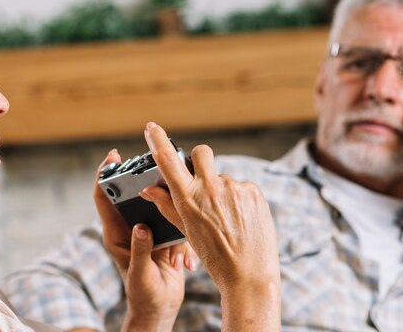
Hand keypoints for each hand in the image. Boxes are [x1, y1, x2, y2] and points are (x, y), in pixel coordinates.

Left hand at [93, 150, 196, 330]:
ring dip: (171, 215)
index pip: (104, 198)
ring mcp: (149, 231)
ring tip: (177, 238)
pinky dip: (183, 241)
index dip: (105, 175)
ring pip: (159, 206)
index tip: (113, 156)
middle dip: (146, 183)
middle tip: (159, 170)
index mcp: (116, 234)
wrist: (160, 310)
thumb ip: (140, 250)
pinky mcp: (166, 236)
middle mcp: (131, 228)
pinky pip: (176, 224)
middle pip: (133, 194)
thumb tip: (141, 227)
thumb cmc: (144, 296)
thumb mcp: (140, 274)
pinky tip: (185, 262)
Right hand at [139, 122, 280, 330]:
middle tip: (202, 183)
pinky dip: (239, 200)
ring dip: (222, 191)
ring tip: (228, 219)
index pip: (167, 160)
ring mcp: (234, 188)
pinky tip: (241, 220)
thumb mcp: (186, 231)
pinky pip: (241, 187)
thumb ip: (167, 205)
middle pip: (201, 153)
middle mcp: (210, 187)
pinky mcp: (253, 191)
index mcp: (188, 198)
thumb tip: (149, 189)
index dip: (158, 140)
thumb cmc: (214, 256)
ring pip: (223, 177)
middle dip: (199, 161)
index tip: (152, 127)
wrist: (249, 274)